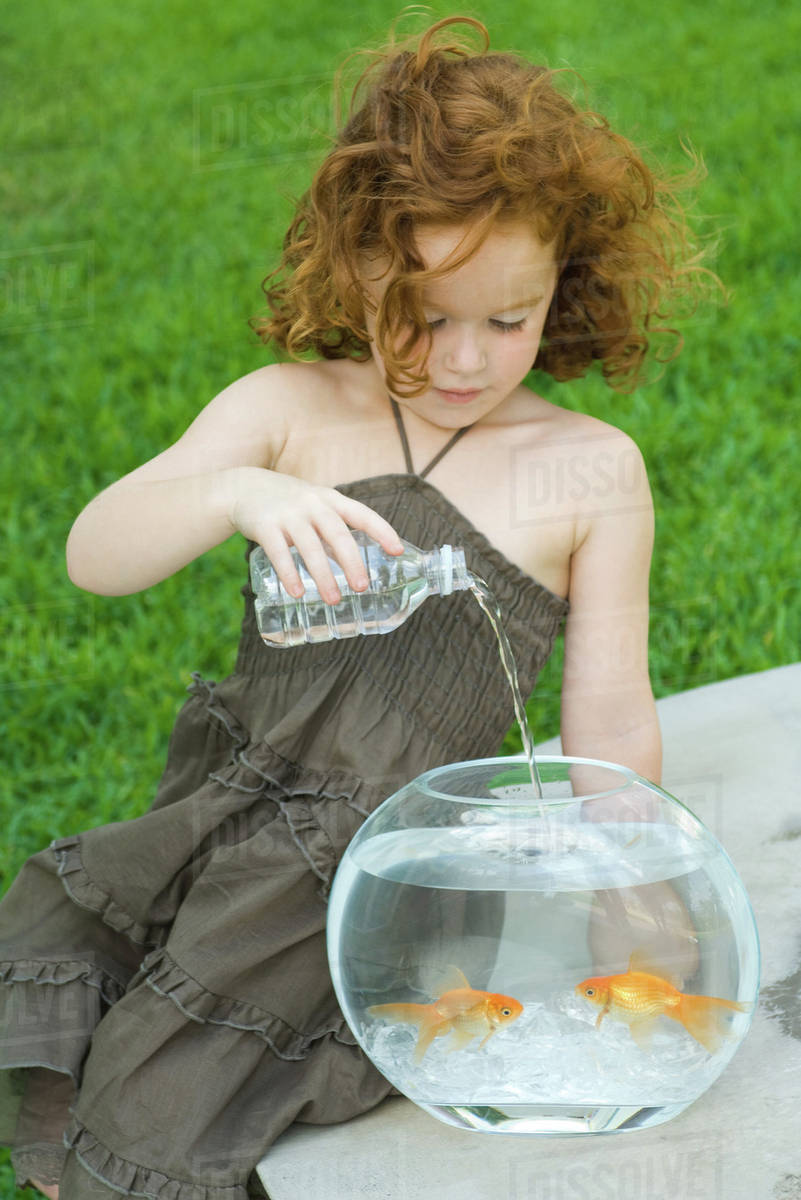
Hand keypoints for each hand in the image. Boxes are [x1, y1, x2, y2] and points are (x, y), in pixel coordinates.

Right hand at [225, 467, 404, 603]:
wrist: (244, 487)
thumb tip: (354, 568)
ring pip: (310, 547)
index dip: (382, 531)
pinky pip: (278, 552)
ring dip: (323, 575)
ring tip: (334, 600)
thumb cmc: (289, 503)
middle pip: (337, 533)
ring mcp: (288, 514)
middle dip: (352, 562)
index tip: (398, 551)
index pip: (361, 514)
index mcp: (330, 499)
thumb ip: (332, 533)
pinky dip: (289, 574)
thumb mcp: (315, 508)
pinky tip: (297, 593)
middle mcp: (312, 504)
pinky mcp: (264, 525)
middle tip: (362, 587)